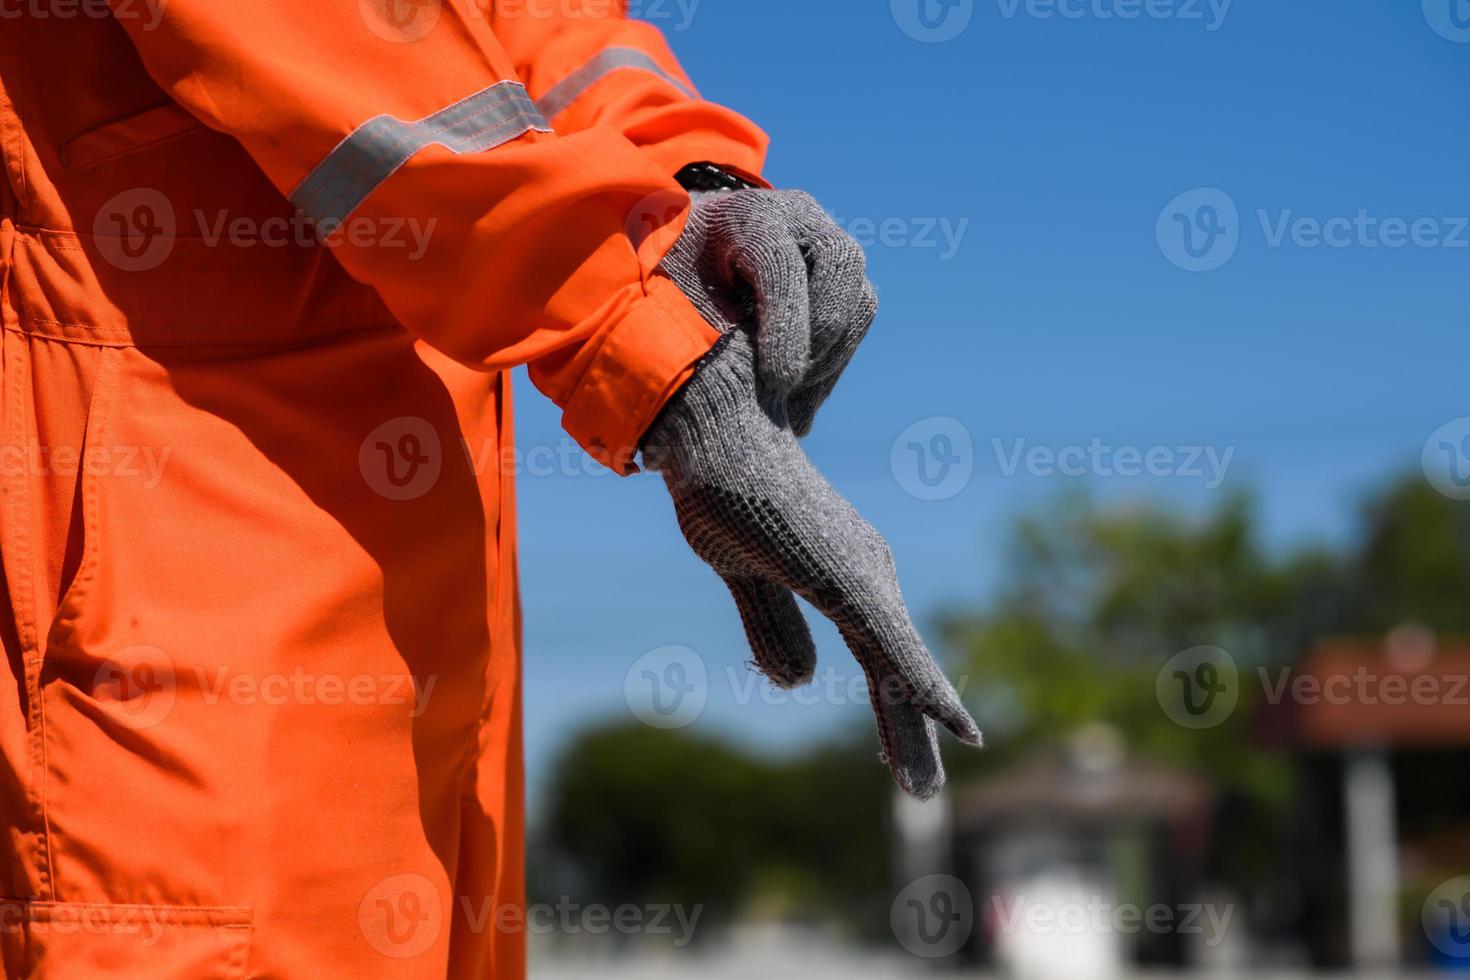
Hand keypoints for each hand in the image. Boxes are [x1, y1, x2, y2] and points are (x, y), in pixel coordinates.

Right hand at [642, 329, 980, 799]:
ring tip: (925, 789)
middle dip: (911, 733)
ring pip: (898, 670)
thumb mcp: (744, 576)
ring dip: (913, 731)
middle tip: (926, 792)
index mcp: (848, 577)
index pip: (880, 657)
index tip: (914, 755)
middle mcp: (869, 575)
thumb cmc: (727, 494)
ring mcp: (864, 577)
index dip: (899, 705)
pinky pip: (892, 648)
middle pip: (895, 670)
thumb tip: (795, 684)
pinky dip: (921, 688)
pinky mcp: (850, 580)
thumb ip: (771, 627)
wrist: (717, 437)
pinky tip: (948, 721)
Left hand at [658, 188, 876, 435]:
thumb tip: (694, 382)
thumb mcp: (665, 289)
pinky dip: (830, 367)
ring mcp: (825, 242)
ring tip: (791, 415)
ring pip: (859, 298)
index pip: (782, 262)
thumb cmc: (665, 272)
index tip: (777, 381)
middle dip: (821, 336)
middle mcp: (798, 217)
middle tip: (785, 389)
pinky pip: (857, 320)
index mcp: (747, 214)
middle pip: (842, 266)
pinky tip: (797, 407)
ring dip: (830, 360)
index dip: (787, 323)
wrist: (682, 248)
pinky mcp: (839, 277)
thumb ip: (689, 318)